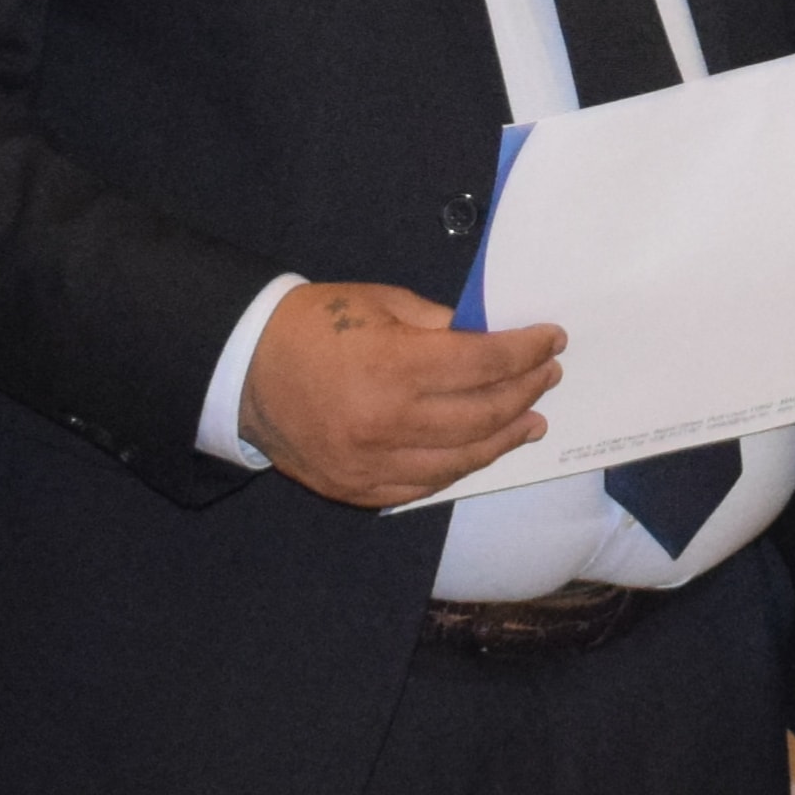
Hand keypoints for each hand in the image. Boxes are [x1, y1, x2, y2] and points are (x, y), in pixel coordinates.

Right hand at [240, 278, 563, 507]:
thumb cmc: (312, 327)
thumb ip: (441, 325)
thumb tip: (494, 339)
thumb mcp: (380, 304)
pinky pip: (426, 485)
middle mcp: (387, 423)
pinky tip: (480, 449)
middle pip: (483, 414)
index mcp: (392, 367)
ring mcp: (372, 464)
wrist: (242, 372)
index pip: (485, 363)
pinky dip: (460, 466)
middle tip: (547, 376)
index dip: (526, 351)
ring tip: (530, 422)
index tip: (552, 340)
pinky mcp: (359, 489)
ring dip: (504, 438)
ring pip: (462, 459)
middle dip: (525, 391)